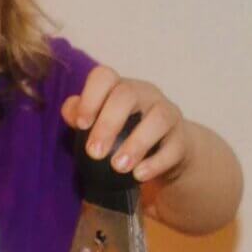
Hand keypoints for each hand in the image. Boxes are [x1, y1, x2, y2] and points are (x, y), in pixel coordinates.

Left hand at [62, 66, 189, 183]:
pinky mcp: (181, 140)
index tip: (81, 124)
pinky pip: (173, 148)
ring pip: (158, 119)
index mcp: (119, 87)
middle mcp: (145, 94)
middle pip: (127, 95)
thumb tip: (71, 113)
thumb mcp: (99, 123)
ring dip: (136, 143)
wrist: (165, 151)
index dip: (90, 97)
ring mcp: (166, 114)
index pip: (104, 77)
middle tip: (94, 153)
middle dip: (108, 124)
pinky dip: (155, 162)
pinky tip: (139, 175)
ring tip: (118, 167)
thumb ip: (80, 115)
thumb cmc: (124, 133)